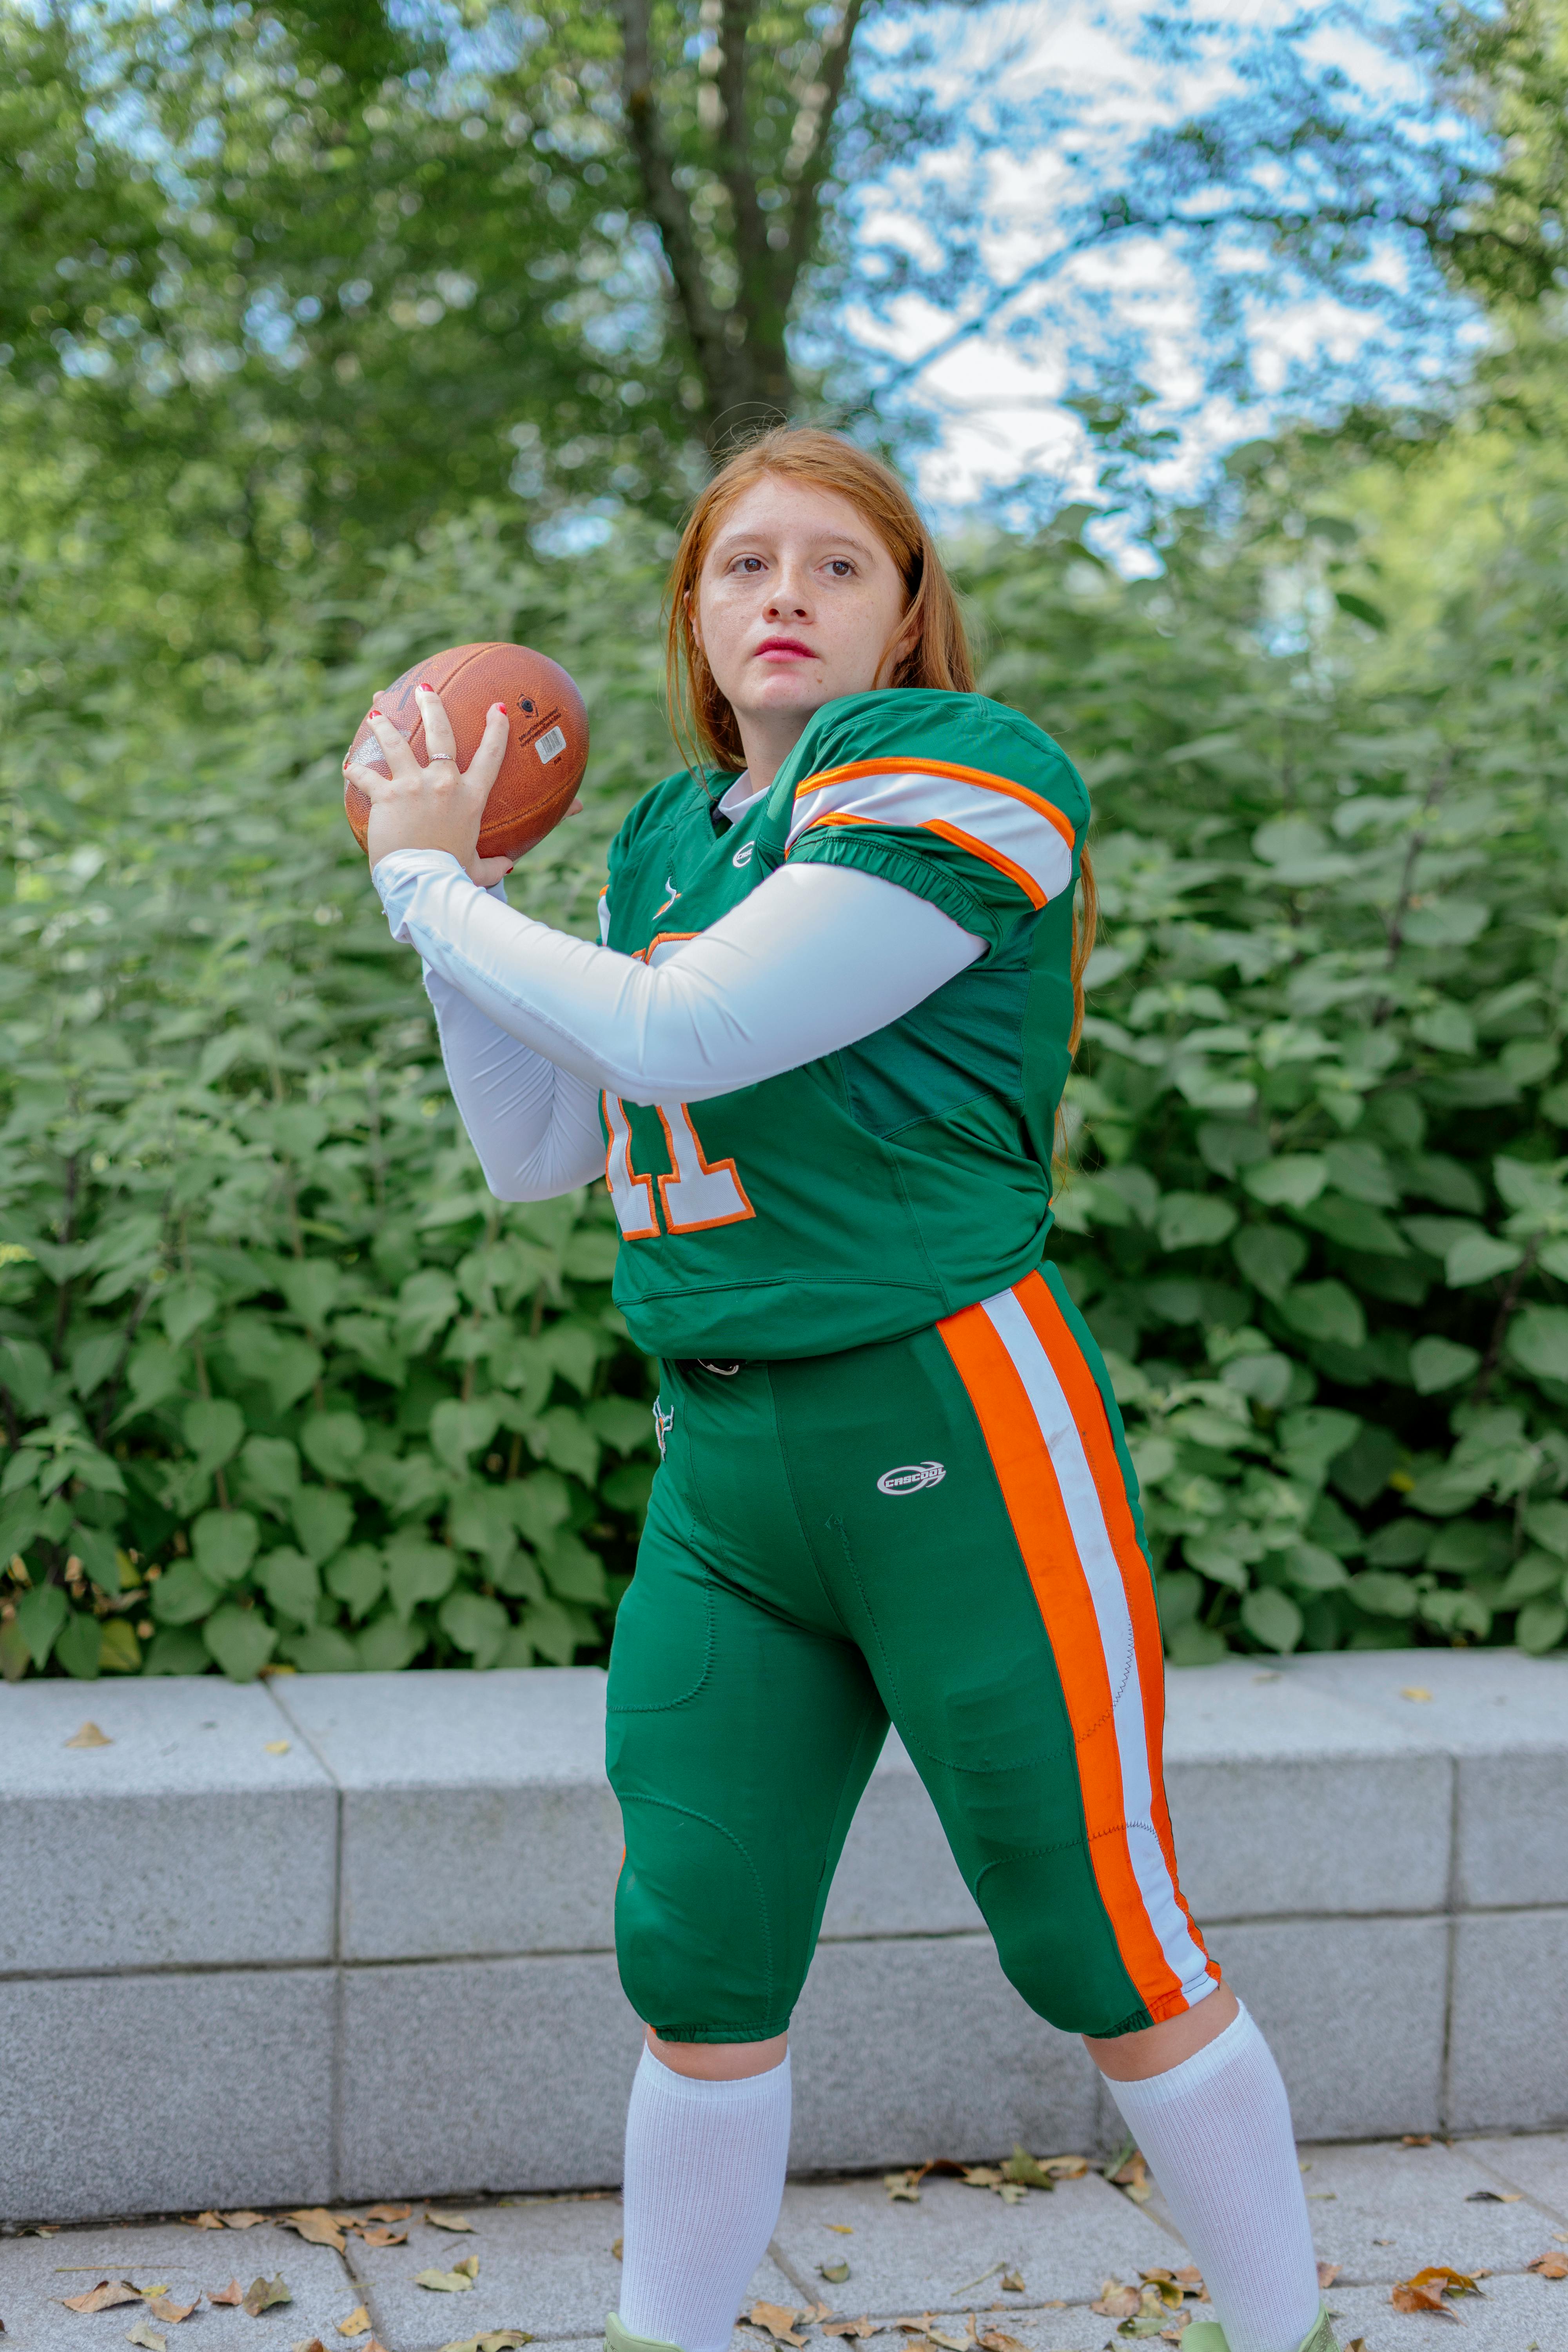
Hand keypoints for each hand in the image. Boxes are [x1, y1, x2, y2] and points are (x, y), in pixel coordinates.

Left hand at [347, 685, 514, 885]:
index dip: (497, 729)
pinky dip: (356, 771)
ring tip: (376, 713)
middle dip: (433, 706)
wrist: (424, 883)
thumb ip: (493, 866)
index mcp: (471, 799)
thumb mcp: (477, 870)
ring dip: (384, 725)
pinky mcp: (388, 796)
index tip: (498, 708)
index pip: (490, 757)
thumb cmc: (452, 877)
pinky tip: (348, 767)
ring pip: (396, 743)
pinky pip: (366, 776)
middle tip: (426, 690)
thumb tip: (507, 867)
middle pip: (441, 734)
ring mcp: (415, 786)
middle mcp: (445, 784)